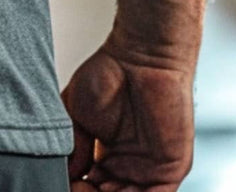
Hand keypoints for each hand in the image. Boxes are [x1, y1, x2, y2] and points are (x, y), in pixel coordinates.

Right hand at [60, 40, 194, 190]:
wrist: (141, 56)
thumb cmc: (109, 73)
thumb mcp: (76, 112)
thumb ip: (73, 147)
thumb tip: (67, 175)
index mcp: (106, 157)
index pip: (91, 187)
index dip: (77, 187)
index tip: (65, 182)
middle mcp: (128, 167)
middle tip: (77, 186)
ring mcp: (149, 171)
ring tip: (91, 188)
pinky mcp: (171, 170)